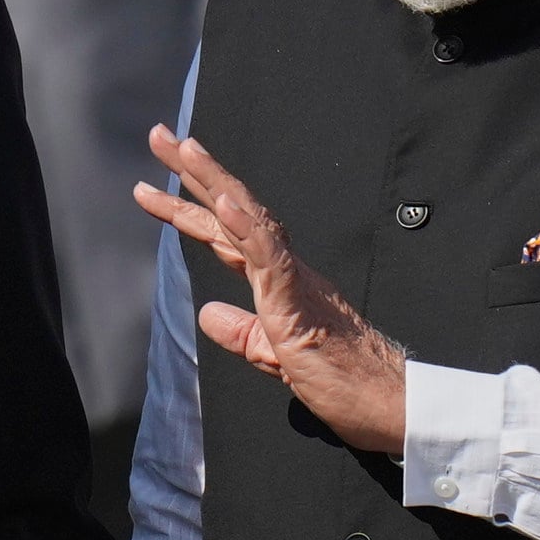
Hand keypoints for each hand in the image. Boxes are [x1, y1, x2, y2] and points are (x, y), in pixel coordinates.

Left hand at [133, 126, 407, 452]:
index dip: (188, 207)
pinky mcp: (300, 305)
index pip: (227, 235)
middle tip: (159, 135)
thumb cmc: (345, 382)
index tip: (151, 186)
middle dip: (192, 173)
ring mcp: (294, 283)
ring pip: (251, 221)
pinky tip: (226, 205)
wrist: (388, 404)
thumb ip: (242, 334)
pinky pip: (272, 260)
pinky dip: (248, 229)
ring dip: (216, 183)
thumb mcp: (275, 357)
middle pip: (233, 212)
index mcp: (278, 282)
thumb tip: (209, 313)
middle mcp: (286, 270)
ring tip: (185, 149)